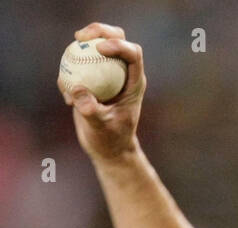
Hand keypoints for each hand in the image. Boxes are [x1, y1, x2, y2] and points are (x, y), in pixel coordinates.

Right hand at [58, 23, 145, 162]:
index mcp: (134, 82)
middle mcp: (122, 74)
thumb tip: (76, 90)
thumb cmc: (110, 140)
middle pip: (116, 39)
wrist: (107, 149)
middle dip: (100, 31)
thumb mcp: (101, 127)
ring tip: (67, 60)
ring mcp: (106, 74)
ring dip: (80, 46)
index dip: (118, 45)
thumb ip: (91, 110)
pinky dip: (68, 73)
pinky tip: (67, 98)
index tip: (99, 49)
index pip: (133, 54)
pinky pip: (78, 65)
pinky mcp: (90, 79)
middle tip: (80, 36)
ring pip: (95, 47)